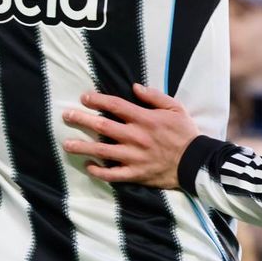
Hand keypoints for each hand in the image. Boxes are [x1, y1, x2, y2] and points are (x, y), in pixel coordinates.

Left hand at [62, 83, 199, 188]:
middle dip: (81, 120)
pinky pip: (113, 174)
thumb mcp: (175, 108)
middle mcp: (135, 137)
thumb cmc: (185, 133)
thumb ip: (155, 96)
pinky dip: (98, 171)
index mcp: (144, 119)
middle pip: (102, 126)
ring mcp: (134, 157)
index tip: (83, 98)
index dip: (97, 100)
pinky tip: (87, 166)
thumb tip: (135, 86)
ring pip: (102, 151)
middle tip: (66, 115)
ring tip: (66, 144)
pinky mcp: (135, 173)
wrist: (196, 162)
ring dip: (82, 147)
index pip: (115, 105)